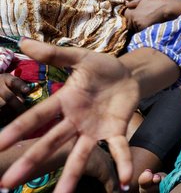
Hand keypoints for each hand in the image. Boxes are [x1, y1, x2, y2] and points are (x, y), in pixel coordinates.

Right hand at [0, 38, 138, 191]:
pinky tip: (123, 182)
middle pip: (50, 142)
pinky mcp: (115, 131)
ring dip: (71, 176)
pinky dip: (122, 164)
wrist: (129, 75)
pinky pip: (118, 150)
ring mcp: (94, 129)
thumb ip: (56, 53)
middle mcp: (75, 121)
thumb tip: (23, 42)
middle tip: (8, 183)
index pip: (36, 117)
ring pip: (79, 154)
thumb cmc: (101, 68)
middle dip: (31, 161)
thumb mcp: (81, 57)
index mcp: (64, 101)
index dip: (18, 130)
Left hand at [124, 0, 180, 31]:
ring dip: (138, 26)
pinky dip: (144, 29)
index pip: (126, 16)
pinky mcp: (147, 31)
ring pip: (135, 28)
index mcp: (132, 14)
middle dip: (133, 21)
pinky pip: (142, 31)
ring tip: (146, 21)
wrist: (167, 9)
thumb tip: (127, 5)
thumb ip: (134, 2)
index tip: (135, 13)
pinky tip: (149, 25)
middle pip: (129, 24)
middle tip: (141, 17)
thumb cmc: (156, 3)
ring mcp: (141, 27)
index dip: (130, 13)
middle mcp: (135, 22)